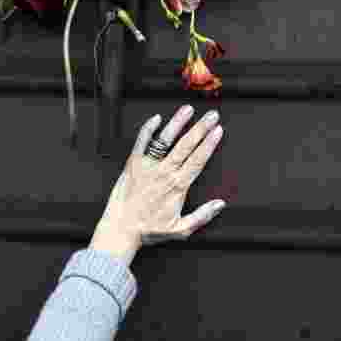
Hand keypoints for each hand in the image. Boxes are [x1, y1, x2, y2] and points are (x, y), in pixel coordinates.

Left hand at [89, 104, 226, 266]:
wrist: (121, 229)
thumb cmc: (148, 230)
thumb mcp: (180, 230)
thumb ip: (202, 216)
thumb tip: (220, 205)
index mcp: (177, 186)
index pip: (198, 160)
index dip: (209, 144)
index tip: (218, 131)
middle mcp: (164, 173)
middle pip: (186, 145)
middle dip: (201, 128)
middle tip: (211, 115)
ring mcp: (148, 166)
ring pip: (165, 140)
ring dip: (178, 123)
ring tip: (188, 110)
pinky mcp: (133, 164)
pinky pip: (141, 142)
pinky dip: (148, 129)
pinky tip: (156, 118)